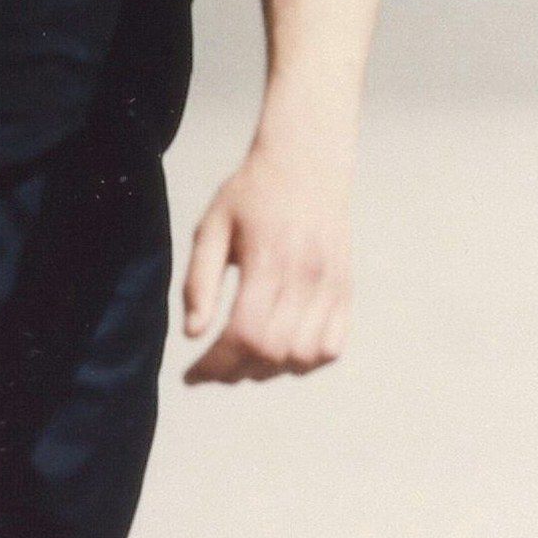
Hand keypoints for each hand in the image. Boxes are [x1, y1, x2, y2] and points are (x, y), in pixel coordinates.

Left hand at [180, 143, 351, 384]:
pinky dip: (304, 362)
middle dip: (236, 372)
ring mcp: (332, 286)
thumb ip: (199, 280)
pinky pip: (330, 348)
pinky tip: (279, 350)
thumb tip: (192, 334)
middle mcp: (306, 277)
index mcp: (268, 260)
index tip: (192, 375)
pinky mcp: (346, 290)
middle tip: (212, 368)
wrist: (307, 162)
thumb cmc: (251, 193)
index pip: (244, 335)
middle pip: (272, 353)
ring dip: (269, 370)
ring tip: (243, 358)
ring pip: (302, 358)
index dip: (216, 365)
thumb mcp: (212, 225)